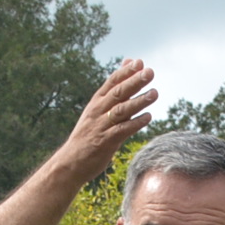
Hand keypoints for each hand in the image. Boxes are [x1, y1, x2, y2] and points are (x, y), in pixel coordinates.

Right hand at [52, 59, 156, 183]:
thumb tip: (129, 62)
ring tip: (154, 93)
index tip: (140, 62)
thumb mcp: (98, 109)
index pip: (112, 82)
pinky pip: (122, 130)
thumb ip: (116, 88)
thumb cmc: (88, 134)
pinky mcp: (104, 142)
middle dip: (134, 82)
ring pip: (121, 111)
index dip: (126, 72)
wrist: (70, 162)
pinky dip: (135, 123)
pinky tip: (148, 117)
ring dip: (138, 102)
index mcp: (96, 102)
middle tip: (150, 73)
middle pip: (118, 93)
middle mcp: (97, 111)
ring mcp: (100, 126)